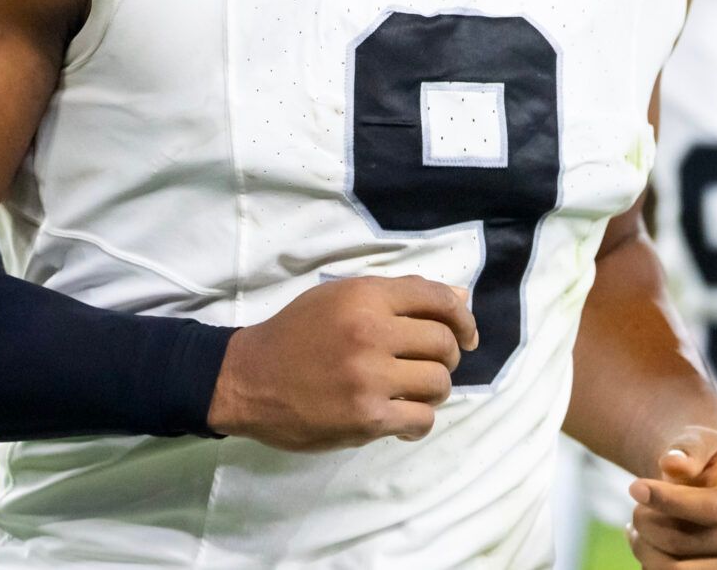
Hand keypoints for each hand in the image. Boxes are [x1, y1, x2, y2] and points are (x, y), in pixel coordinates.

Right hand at [206, 275, 477, 451]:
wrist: (248, 378)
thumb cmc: (296, 334)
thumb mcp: (341, 298)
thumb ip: (399, 296)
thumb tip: (460, 296)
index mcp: (366, 296)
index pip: (439, 299)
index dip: (463, 318)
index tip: (467, 336)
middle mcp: (371, 331)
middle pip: (444, 344)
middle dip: (446, 357)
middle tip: (427, 367)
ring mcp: (369, 376)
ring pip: (439, 383)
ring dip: (433, 391)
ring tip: (410, 393)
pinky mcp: (366, 417)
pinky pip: (421, 419)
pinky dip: (418, 421)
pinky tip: (401, 418)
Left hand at [627, 428, 716, 568]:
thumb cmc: (709, 457)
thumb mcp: (702, 439)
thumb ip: (689, 448)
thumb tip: (671, 463)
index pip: (713, 509)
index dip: (670, 501)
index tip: (634, 487)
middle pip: (689, 542)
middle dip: (648, 522)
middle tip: (635, 508)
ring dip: (645, 548)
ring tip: (636, 526)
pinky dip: (652, 565)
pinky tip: (646, 543)